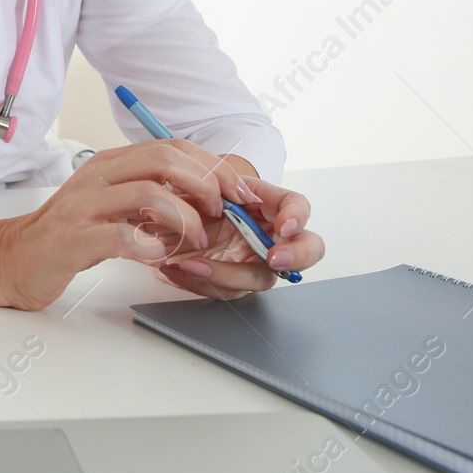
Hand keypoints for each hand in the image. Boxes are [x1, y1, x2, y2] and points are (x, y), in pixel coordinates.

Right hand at [0, 139, 254, 309]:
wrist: (10, 258)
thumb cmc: (68, 234)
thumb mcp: (111, 203)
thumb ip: (150, 194)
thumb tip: (204, 196)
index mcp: (110, 163)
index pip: (171, 146)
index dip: (212, 166)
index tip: (238, 192)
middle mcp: (98, 176)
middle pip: (164, 159)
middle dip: (206, 184)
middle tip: (223, 214)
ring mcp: (84, 206)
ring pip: (149, 193)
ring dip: (185, 218)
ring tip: (195, 241)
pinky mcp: (73, 240)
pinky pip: (121, 236)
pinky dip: (150, 246)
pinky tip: (158, 258)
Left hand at [156, 173, 323, 299]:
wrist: (166, 217)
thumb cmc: (190, 195)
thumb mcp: (198, 181)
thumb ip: (214, 182)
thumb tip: (227, 196)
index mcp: (266, 203)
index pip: (297, 205)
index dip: (297, 217)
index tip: (284, 227)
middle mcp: (268, 233)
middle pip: (306, 250)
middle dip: (296, 257)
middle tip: (274, 259)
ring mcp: (253, 259)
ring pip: (261, 278)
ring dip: (227, 275)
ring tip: (188, 264)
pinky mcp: (232, 280)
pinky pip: (226, 290)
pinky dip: (200, 282)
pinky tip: (176, 269)